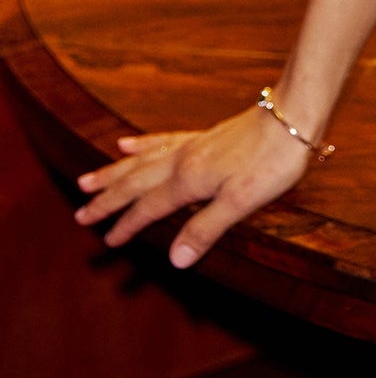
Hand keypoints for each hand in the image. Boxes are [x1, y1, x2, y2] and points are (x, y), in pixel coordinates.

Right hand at [72, 97, 318, 270]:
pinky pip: (163, 140)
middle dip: (107, 199)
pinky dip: (142, 144)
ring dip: (114, 172)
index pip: (149, 208)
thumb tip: (174, 260)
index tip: (106, 241)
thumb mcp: (242, 202)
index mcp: (189, 181)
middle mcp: (183, 161)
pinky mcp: (206, 136)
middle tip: (80, 213)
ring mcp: (193, 145)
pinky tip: (127, 143)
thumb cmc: (273, 161)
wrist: (293, 117)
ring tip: (87, 179)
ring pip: (142, 160)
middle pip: (136, 182)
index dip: (127, 226)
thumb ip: (205, 229)